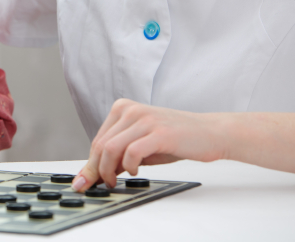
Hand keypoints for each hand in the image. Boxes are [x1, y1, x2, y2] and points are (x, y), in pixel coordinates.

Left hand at [72, 99, 226, 191]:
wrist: (210, 132)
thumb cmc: (176, 139)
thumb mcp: (142, 143)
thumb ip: (120, 154)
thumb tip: (98, 172)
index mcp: (123, 108)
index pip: (98, 139)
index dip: (90, 163)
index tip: (84, 180)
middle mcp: (131, 110)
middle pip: (101, 145)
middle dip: (94, 170)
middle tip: (94, 186)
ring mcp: (144, 119)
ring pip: (111, 148)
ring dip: (108, 170)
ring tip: (115, 181)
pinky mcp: (158, 132)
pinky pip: (131, 152)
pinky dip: (128, 166)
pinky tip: (134, 171)